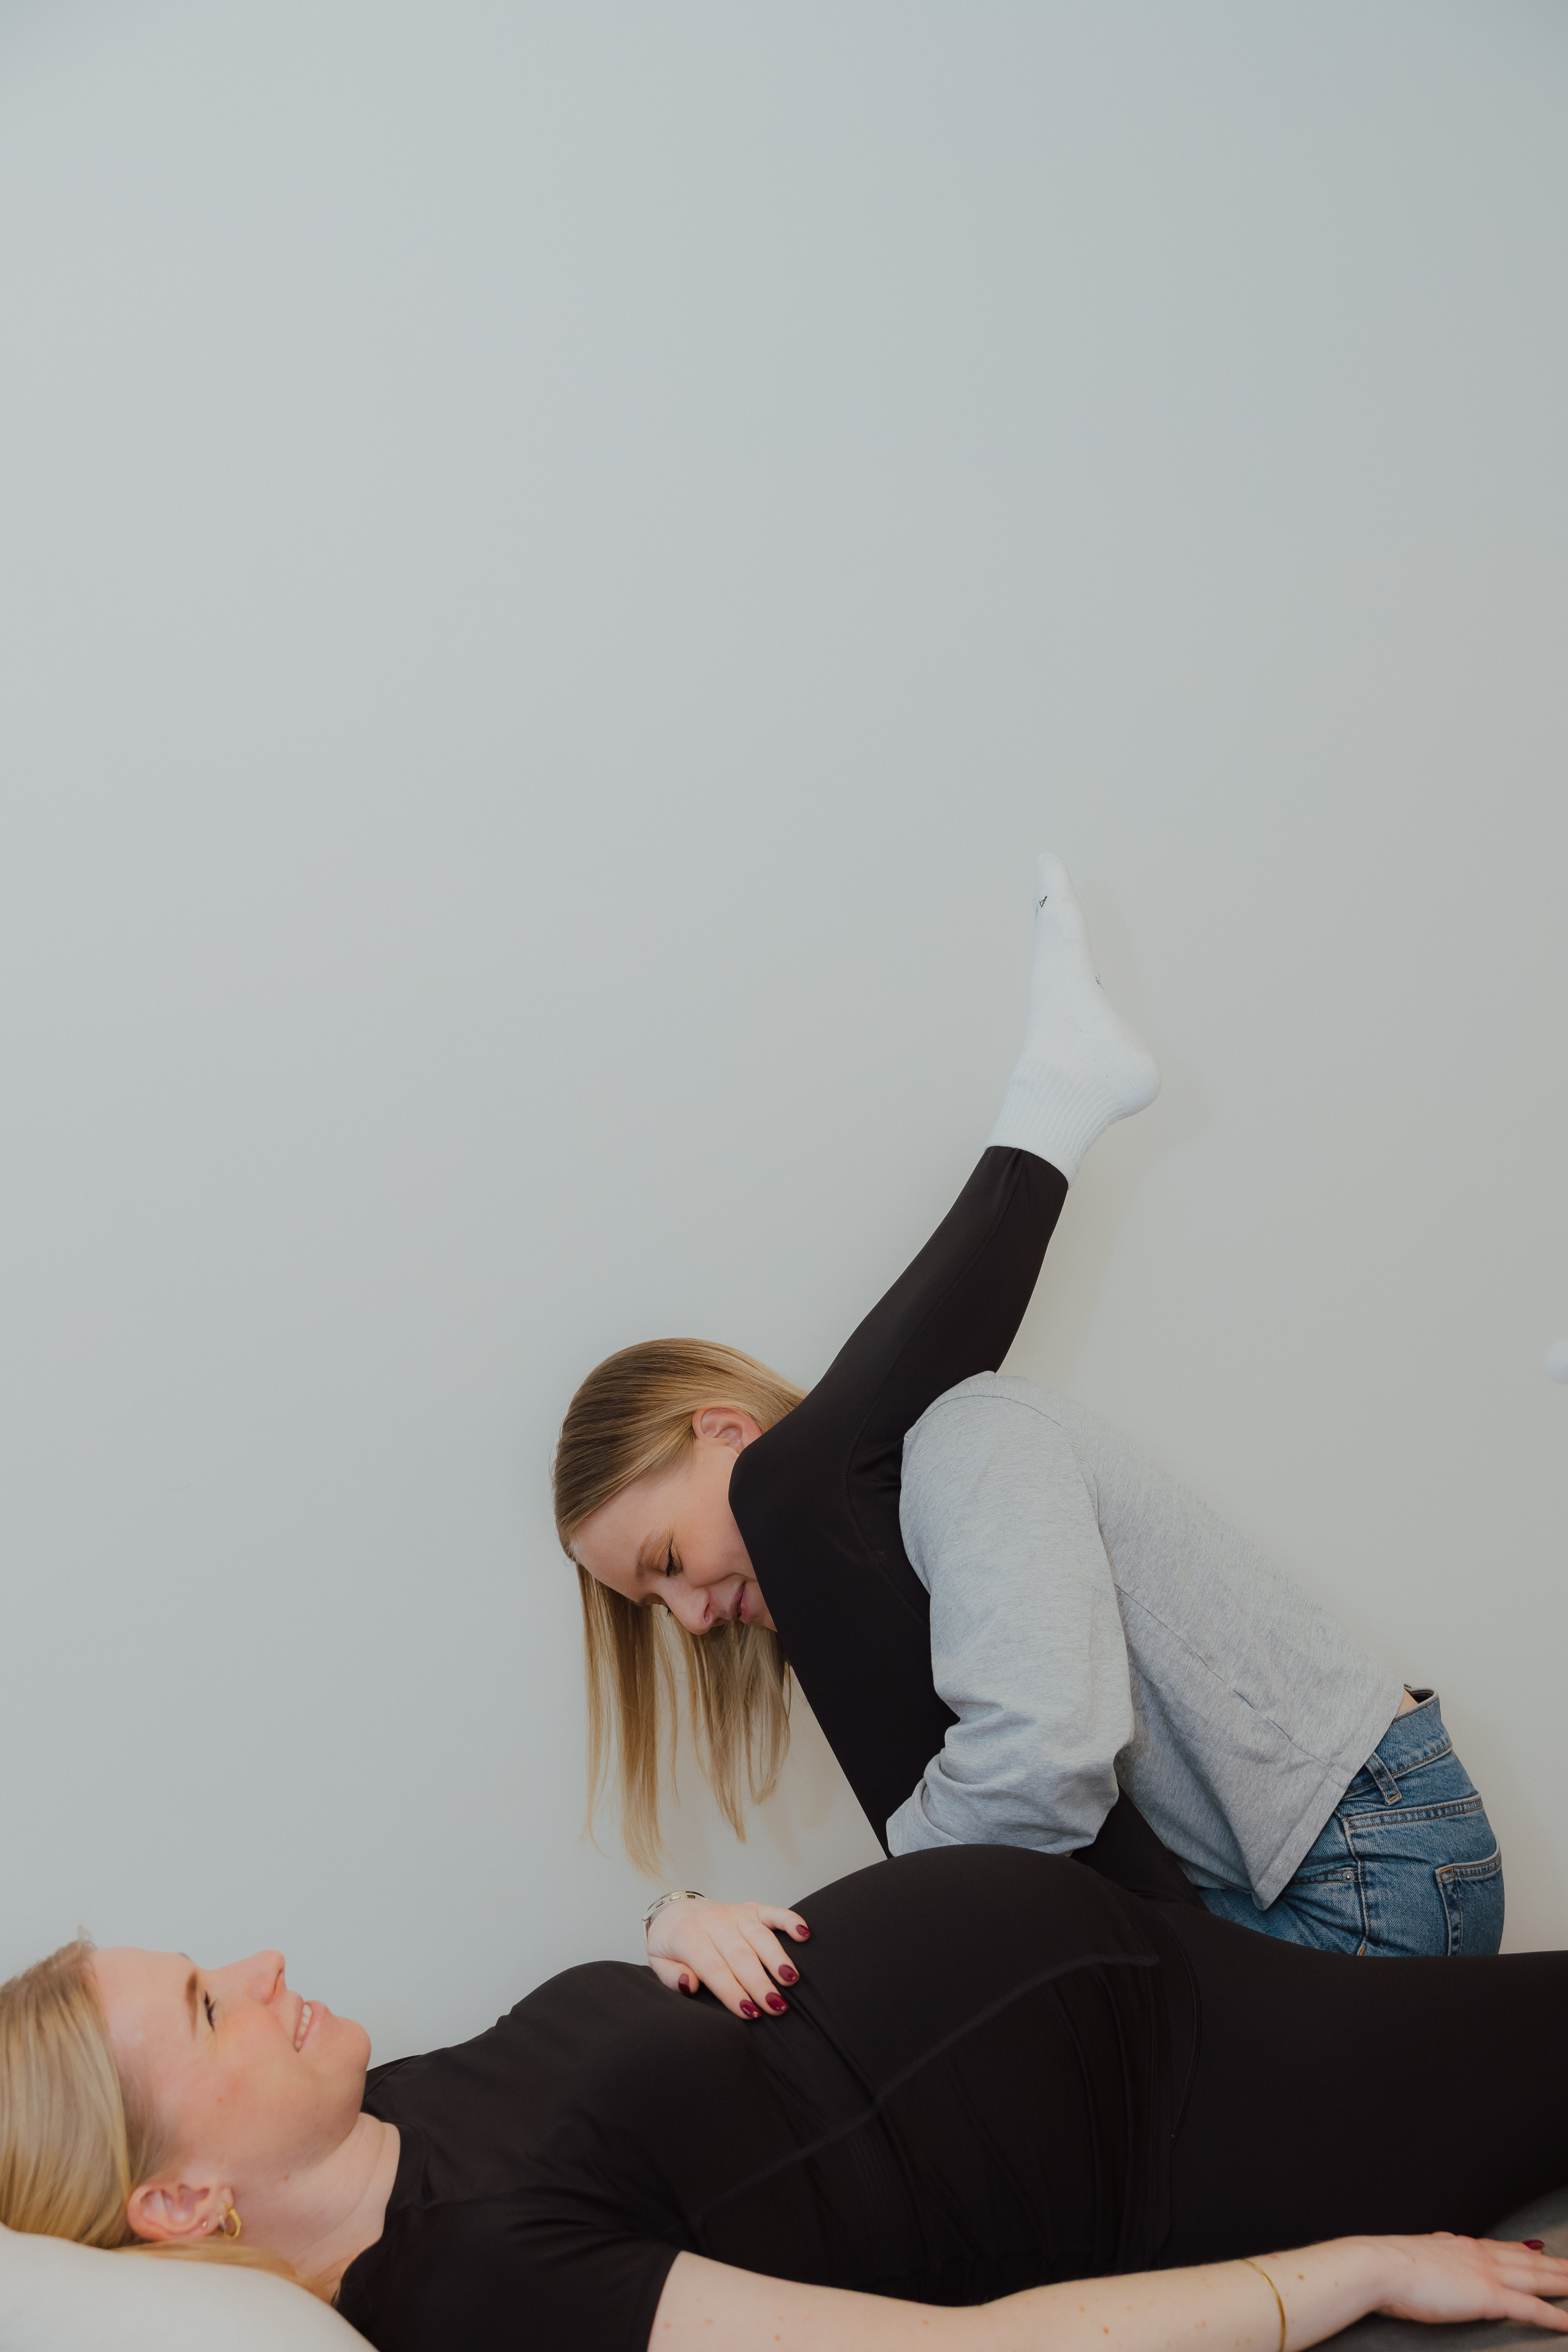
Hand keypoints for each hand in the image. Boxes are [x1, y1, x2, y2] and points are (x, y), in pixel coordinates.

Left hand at [646, 1897, 808, 2019]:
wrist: (675, 1912)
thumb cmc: (672, 1945)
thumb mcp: (659, 1963)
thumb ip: (671, 1976)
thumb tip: (689, 1984)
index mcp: (689, 1935)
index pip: (714, 1968)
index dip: (732, 1992)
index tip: (749, 2013)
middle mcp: (714, 1921)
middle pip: (741, 1955)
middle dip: (760, 1983)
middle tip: (777, 2007)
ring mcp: (735, 1913)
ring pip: (760, 1936)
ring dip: (778, 1958)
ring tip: (791, 1980)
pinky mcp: (751, 1909)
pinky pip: (774, 1912)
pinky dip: (790, 1920)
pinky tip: (804, 1934)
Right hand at [1368, 2233, 1567, 2330]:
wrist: (1380, 2266)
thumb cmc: (1389, 2266)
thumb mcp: (1416, 2255)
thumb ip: (1434, 2255)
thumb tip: (1438, 2248)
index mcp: (1460, 2246)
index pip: (1501, 2248)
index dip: (1525, 2251)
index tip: (1540, 2249)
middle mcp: (1478, 2255)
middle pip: (1528, 2262)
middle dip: (1555, 2265)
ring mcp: (1486, 2274)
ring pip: (1537, 2279)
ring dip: (1562, 2281)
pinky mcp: (1488, 2297)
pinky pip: (1531, 2309)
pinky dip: (1554, 2316)